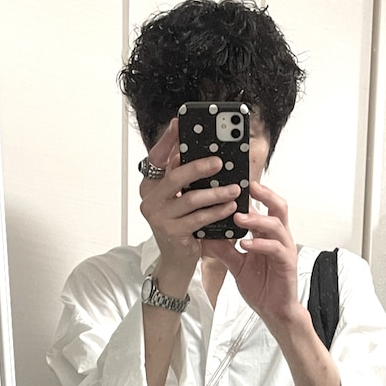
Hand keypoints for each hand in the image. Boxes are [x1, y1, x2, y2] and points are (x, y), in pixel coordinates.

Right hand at [139, 119, 241, 290]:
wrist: (177, 261)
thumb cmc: (182, 226)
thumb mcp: (181, 199)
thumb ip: (184, 177)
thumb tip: (202, 152)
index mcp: (150, 186)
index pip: (157, 158)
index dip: (167, 140)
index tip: (179, 123)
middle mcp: (149, 199)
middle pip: (175, 176)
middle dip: (198, 167)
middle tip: (219, 162)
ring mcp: (158, 217)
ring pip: (191, 199)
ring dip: (216, 193)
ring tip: (235, 188)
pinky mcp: (171, 232)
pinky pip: (198, 218)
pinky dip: (217, 212)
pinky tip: (230, 207)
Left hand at [200, 182, 301, 335]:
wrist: (274, 311)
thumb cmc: (261, 287)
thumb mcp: (237, 265)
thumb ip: (224, 249)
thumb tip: (206, 236)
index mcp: (266, 235)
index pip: (260, 208)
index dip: (249, 196)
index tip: (232, 184)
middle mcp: (277, 238)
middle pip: (277, 206)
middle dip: (264, 193)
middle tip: (246, 186)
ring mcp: (284, 249)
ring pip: (276, 224)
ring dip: (256, 219)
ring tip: (238, 217)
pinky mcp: (286, 263)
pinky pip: (275, 248)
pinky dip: (260, 244)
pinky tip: (245, 245)